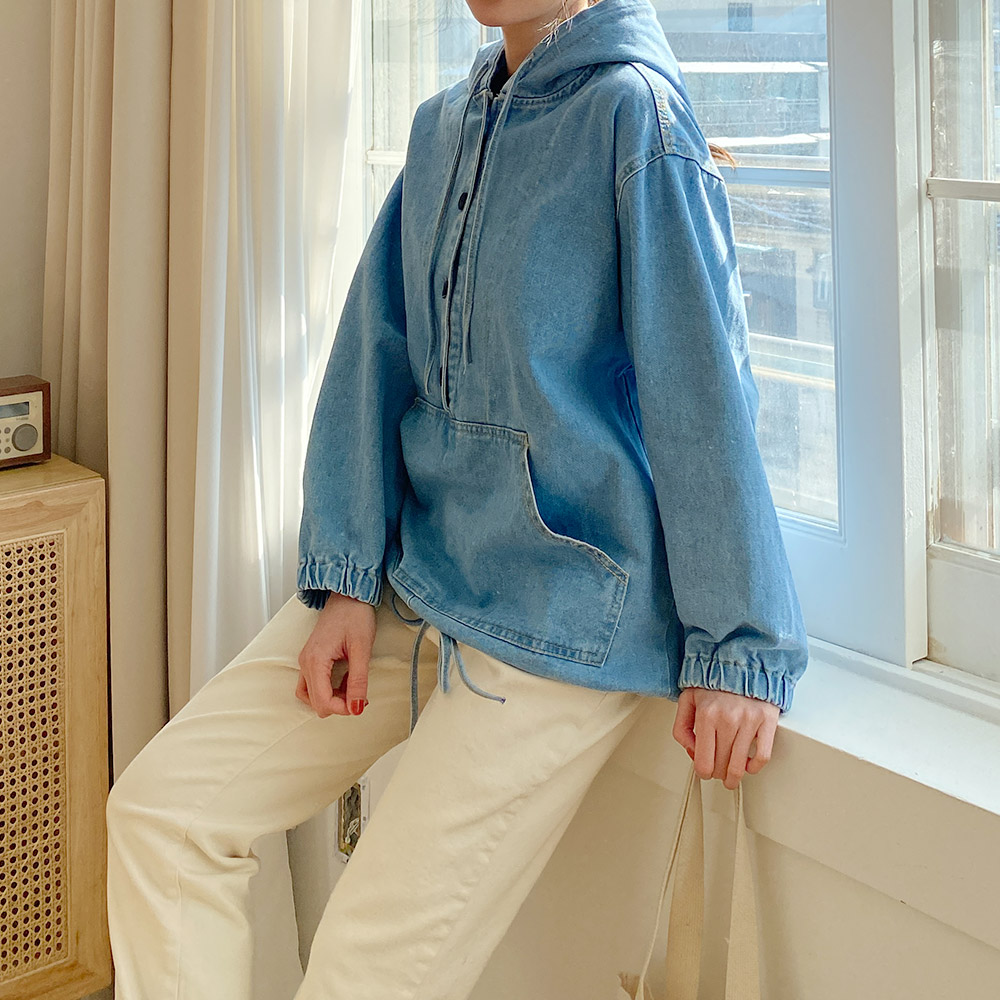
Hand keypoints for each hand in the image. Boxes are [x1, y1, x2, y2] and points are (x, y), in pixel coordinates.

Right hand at [296, 593, 375, 717]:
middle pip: (314, 702)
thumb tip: (356, 708)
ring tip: (352, 688)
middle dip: (338, 704)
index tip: (360, 704)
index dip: (342, 709)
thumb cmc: (355, 615)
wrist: (348, 595)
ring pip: (311, 695)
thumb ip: (358, 681)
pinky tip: (346, 680)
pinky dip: (329, 688)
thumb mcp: (362, 649)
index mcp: (315, 661)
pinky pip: (314, 683)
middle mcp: (306, 662)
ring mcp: (306, 660)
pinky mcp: (312, 658)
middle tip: (359, 695)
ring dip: (331, 698)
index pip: (322, 701)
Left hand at [671, 686, 777, 788]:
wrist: (741, 662)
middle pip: (721, 765)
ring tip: (732, 778)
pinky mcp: (767, 721)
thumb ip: (682, 727)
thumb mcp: (687, 700)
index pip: (703, 761)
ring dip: (734, 777)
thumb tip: (691, 751)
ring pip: (740, 765)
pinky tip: (749, 766)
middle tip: (717, 772)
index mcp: (706, 714)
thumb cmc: (714, 682)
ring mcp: (749, 721)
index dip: (703, 772)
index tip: (704, 772)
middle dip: (717, 773)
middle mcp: (728, 719)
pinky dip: (755, 766)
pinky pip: (763, 755)